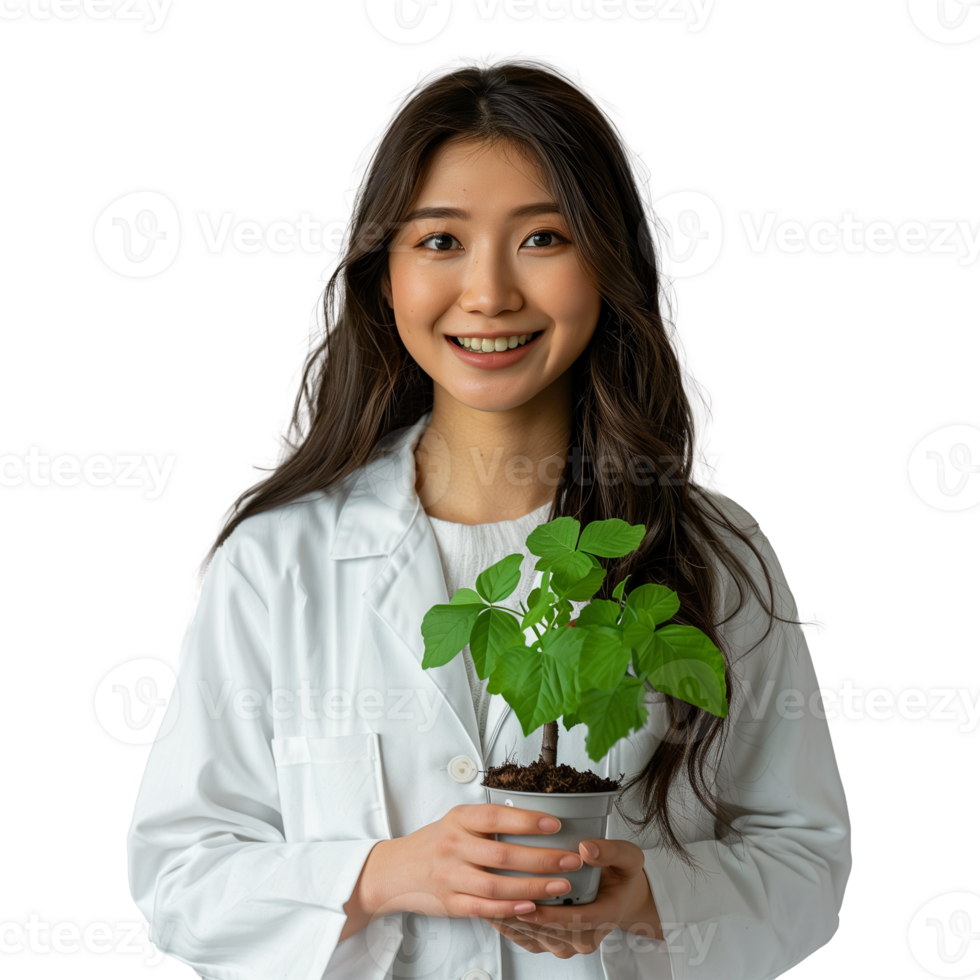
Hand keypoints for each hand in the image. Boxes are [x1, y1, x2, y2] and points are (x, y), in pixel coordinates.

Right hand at [360, 804, 587, 922]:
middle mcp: (453, 846)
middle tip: (571, 860)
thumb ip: (488, 823)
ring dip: (533, 887)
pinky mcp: (451, 903)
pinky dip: (510, 908)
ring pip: (497, 885)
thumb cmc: (434, 842)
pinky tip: (531, 906)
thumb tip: (535, 820)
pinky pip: (484, 907)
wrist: (396, 870)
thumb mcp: (457, 822)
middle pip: (503, 855)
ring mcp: (451, 876)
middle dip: (542, 859)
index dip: (527, 821)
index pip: (496, 818)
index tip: (555, 824)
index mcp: (458, 819)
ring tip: (561, 885)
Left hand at [484, 838, 661, 957]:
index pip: (577, 920)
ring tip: (488, 901)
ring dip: (512, 923)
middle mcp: (585, 937)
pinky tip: (492, 910)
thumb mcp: (628, 858)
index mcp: (604, 916)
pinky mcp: (553, 943)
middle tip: (497, 898)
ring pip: (536, 939)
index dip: (552, 914)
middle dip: (523, 917)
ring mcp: (568, 943)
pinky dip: (510, 928)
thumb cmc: (621, 877)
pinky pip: (528, 941)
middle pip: (550, 933)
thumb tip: (587, 849)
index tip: (530, 901)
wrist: (621, 897)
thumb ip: (610, 852)